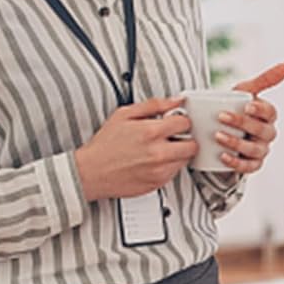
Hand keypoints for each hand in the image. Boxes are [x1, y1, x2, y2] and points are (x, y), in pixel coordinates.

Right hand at [74, 96, 197, 201]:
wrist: (91, 172)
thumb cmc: (105, 144)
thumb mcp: (124, 115)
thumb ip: (154, 105)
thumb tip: (175, 100)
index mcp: (151, 132)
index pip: (185, 123)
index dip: (180, 120)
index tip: (174, 122)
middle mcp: (159, 152)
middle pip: (192, 144)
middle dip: (185, 139)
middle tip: (173, 137)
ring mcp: (160, 170)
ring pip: (186, 160)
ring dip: (178, 153)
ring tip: (161, 149)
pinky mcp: (158, 183)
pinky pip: (175, 172)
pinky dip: (169, 166)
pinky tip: (154, 161)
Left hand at [213, 61, 283, 176]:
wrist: (215, 130)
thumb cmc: (234, 107)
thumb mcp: (246, 90)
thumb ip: (267, 78)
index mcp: (268, 116)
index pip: (270, 113)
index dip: (260, 110)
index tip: (246, 105)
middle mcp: (268, 134)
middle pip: (263, 131)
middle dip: (243, 124)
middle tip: (221, 116)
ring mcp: (261, 150)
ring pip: (255, 150)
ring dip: (237, 143)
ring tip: (217, 136)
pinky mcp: (252, 165)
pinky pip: (249, 167)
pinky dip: (236, 163)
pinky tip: (222, 156)